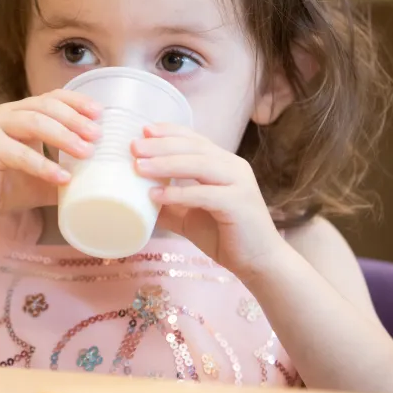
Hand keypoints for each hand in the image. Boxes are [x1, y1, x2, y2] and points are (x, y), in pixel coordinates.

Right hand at [0, 90, 101, 222]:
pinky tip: (62, 177)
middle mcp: (7, 115)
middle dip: (75, 119)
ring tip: (86, 152)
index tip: (100, 114)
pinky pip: (20, 154)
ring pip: (35, 123)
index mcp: (20, 115)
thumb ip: (66, 172)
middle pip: (47, 106)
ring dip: (64, 137)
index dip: (78, 102)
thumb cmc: (4, 189)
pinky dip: (43, 166)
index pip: (53, 98)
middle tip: (97, 135)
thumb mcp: (42, 178)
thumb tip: (101, 179)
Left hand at [132, 123, 286, 278]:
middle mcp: (233, 167)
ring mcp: (239, 183)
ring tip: (138, 167)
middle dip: (161, 145)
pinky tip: (156, 196)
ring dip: (166, 164)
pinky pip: (205, 194)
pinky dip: (179, 194)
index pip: (194, 139)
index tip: (143, 130)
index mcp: (223, 164)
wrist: (259, 262)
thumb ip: (168, 204)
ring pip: (199, 165)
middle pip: (194, 148)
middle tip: (134, 147)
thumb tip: (133, 199)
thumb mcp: (189, 215)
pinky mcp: (239, 204)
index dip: (169, 132)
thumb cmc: (225, 235)